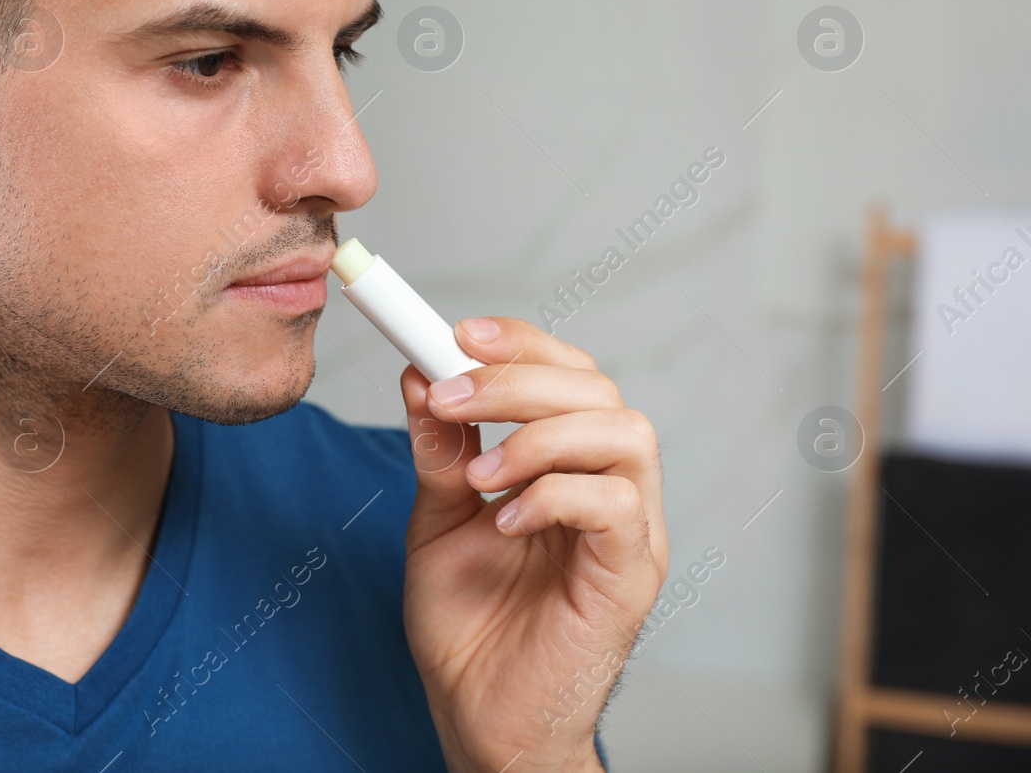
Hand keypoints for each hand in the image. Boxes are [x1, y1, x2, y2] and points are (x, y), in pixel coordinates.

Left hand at [399, 317, 666, 772]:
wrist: (479, 718)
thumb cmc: (469, 627)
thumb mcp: (436, 521)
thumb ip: (439, 452)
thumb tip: (419, 373)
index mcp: (567, 465)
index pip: (568, 375)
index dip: (520, 343)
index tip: (456, 333)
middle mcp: (609, 488)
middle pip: (597, 390)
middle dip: (517, 379)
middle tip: (451, 396)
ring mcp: (629, 532)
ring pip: (625, 433)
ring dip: (540, 436)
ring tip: (481, 476)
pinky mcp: (631, 576)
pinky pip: (617, 506)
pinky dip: (556, 496)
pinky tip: (506, 521)